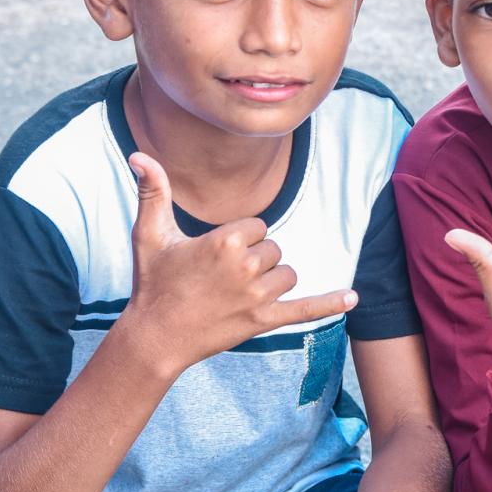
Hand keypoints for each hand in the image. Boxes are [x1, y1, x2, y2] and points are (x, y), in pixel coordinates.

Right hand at [124, 152, 355, 373]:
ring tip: (236, 293)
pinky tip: (352, 298)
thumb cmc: (153, 283)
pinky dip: (329, 304)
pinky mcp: (264, 321)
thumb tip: (139, 154)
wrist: (155, 337)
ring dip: (270, 280)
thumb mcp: (150, 234)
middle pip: (273, 249)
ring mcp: (258, 296)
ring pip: (286, 274)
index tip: (213, 256)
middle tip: (219, 278)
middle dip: (253, 260)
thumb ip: (153, 191)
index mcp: (225, 240)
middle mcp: (246, 266)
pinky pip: (305, 309)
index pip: (257, 226)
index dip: (238, 239)